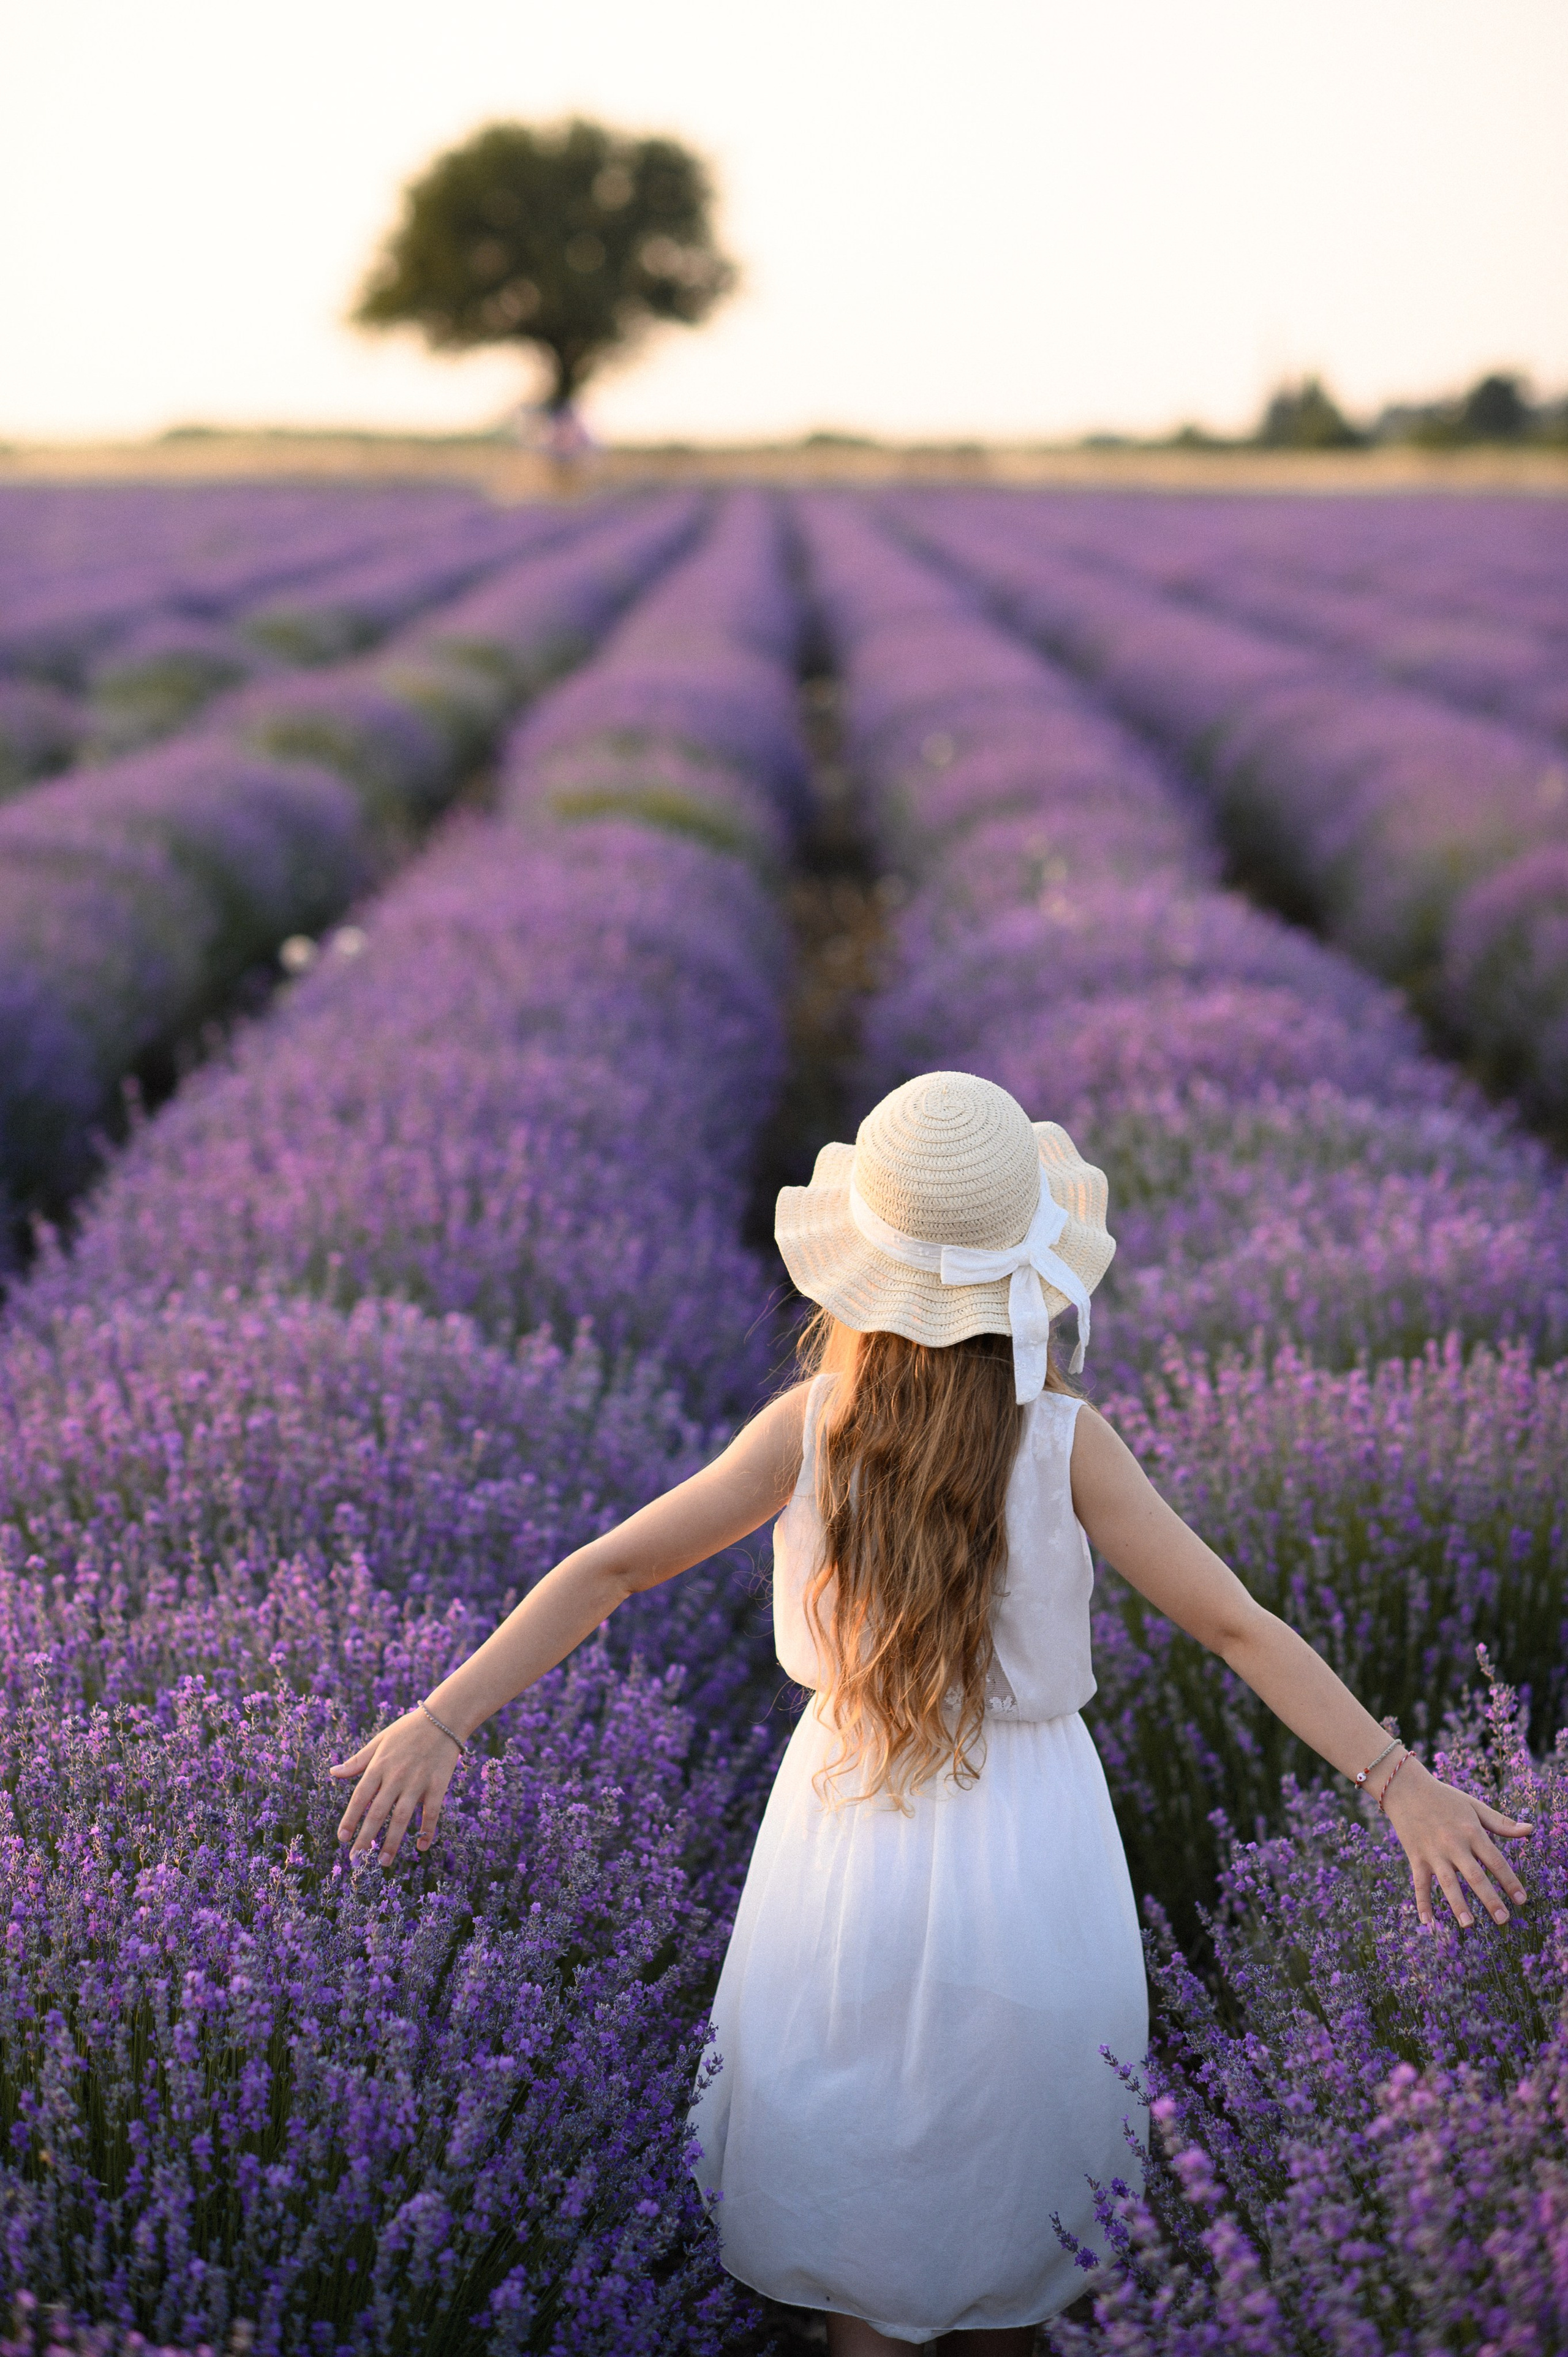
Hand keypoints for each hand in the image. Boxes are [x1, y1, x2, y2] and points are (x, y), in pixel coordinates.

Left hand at [329, 1708, 462, 1867]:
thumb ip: (358, 1761)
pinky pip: (431, 1812)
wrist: (443, 1718)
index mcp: (379, 1766)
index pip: (360, 1797)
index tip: (342, 1838)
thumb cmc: (407, 1730)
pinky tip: (422, 1847)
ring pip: (402, 1817)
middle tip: (357, 1860)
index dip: (350, 1819)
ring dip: (392, 1841)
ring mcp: (417, 1782)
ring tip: (384, 1862)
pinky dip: (427, 1830)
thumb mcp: (379, 1741)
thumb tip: (332, 1773)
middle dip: (366, 1837)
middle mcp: (396, 1776)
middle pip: (378, 1812)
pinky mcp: (438, 1784)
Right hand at [1380, 1754, 1531, 1930]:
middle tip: (1503, 1920)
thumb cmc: (1444, 1797)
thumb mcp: (1474, 1806)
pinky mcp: (1416, 1857)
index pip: (1495, 1861)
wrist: (1405, 1788)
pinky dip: (1422, 1903)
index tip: (1521, 1900)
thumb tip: (1529, 1830)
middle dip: (1490, 1900)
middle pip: (1475, 1876)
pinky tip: (1428, 1922)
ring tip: (1469, 1925)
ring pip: (1448, 1883)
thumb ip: (1501, 1822)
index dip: (1510, 1881)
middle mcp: (1453, 1844)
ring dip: (1458, 1905)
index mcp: (1471, 1831)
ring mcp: (1433, 1852)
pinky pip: (1420, 1884)